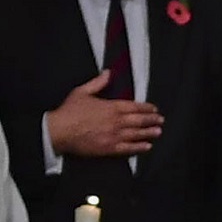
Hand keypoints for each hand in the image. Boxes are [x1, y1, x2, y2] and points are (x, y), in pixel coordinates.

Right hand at [44, 72, 163, 162]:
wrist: (60, 131)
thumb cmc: (69, 111)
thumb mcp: (82, 91)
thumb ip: (98, 83)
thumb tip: (108, 73)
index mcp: (111, 107)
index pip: (133, 106)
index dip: (146, 107)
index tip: (154, 108)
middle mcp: (115, 121)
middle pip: (138, 120)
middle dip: (151, 120)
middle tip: (161, 120)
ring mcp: (113, 136)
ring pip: (136, 134)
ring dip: (149, 133)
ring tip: (158, 132)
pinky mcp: (109, 149)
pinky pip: (128, 149)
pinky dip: (139, 148)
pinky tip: (147, 147)